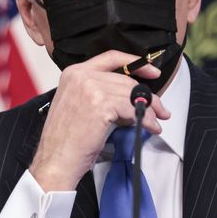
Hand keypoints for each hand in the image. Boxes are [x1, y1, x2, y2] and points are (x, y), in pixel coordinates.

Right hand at [30, 50, 170, 191]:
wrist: (56, 160)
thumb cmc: (67, 140)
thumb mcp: (79, 105)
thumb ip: (100, 92)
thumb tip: (131, 96)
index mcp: (74, 72)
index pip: (111, 57)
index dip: (136, 63)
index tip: (152, 72)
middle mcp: (81, 76)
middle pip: (126, 79)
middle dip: (148, 96)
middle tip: (160, 109)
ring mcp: (90, 89)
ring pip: (132, 94)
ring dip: (149, 110)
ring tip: (154, 123)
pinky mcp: (101, 105)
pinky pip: (133, 108)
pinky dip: (145, 119)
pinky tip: (148, 127)